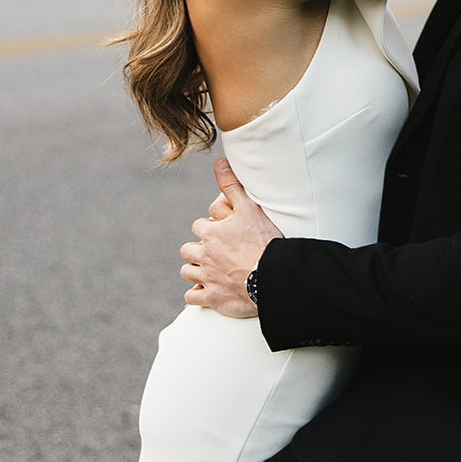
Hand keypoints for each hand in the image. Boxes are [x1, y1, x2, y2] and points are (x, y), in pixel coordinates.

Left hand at [179, 158, 283, 318]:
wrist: (273, 275)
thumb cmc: (263, 241)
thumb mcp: (249, 207)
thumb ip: (232, 185)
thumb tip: (219, 162)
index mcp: (210, 233)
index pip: (199, 226)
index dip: (209, 229)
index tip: (221, 233)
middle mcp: (204, 255)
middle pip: (188, 250)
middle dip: (196, 250)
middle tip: (213, 252)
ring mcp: (207, 278)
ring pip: (187, 272)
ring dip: (194, 270)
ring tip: (208, 270)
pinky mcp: (212, 298)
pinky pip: (192, 297)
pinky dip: (196, 294)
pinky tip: (206, 291)